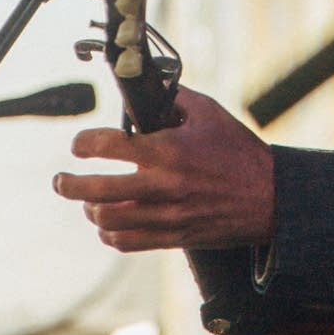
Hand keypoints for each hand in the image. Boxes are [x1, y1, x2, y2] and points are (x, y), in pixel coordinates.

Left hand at [54, 89, 275, 251]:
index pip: (108, 145)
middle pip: (96, 190)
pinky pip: (128, 242)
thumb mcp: (211, 114)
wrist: (272, 199)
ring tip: (86, 202)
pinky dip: (110, 234)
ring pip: (107, 220)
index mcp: (168, 150)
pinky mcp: (173, 237)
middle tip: (61, 180)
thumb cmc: (242, 154)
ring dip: (89, 210)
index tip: (79, 145)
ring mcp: (166, 215)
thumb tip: (151, 92)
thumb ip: (176, 100)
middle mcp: (162, 185)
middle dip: (69, 185)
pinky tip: (107, 224)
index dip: (84, 143)